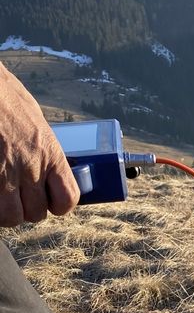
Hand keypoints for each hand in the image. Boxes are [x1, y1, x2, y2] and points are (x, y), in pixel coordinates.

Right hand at [0, 64, 79, 225]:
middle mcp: (30, 167)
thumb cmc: (4, 95)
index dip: (57, 205)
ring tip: (0, 195)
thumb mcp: (34, 120)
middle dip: (26, 208)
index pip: (67, 199)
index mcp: (50, 153)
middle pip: (35, 213)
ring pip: (10, 217)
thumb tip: (48, 167)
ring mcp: (4, 174)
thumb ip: (43, 149)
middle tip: (16, 195)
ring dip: (5, 210)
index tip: (48, 200)